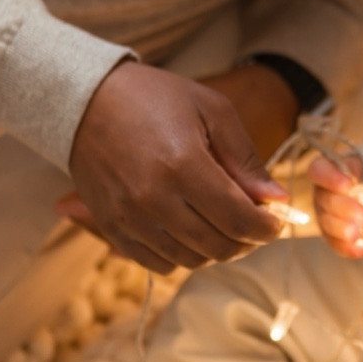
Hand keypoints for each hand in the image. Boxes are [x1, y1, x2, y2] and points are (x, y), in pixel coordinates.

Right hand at [57, 62, 286, 274]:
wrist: (85, 100)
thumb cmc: (153, 97)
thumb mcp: (211, 110)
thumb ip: (245, 158)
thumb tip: (277, 199)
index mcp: (182, 165)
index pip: (238, 220)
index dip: (266, 228)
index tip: (276, 221)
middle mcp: (153, 199)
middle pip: (218, 247)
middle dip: (247, 241)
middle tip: (255, 224)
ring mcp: (129, 218)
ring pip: (191, 260)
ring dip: (216, 249)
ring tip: (223, 225)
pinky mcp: (111, 227)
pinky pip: (158, 263)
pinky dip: (182, 255)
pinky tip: (190, 230)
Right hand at [309, 154, 362, 255]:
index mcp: (327, 171)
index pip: (318, 170)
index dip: (330, 178)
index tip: (348, 184)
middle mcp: (321, 193)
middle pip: (325, 200)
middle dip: (345, 208)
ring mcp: (324, 216)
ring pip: (326, 223)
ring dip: (342, 229)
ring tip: (358, 234)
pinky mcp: (332, 236)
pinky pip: (336, 244)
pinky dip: (348, 247)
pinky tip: (361, 248)